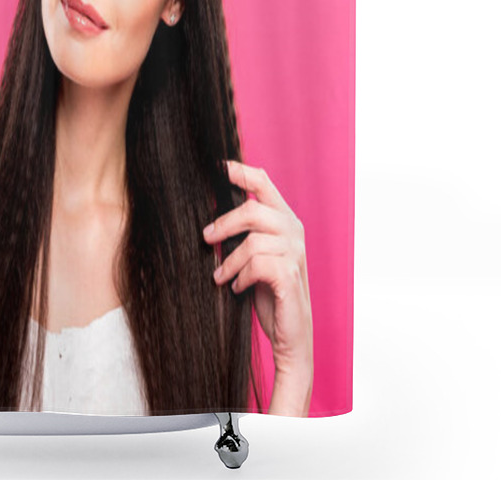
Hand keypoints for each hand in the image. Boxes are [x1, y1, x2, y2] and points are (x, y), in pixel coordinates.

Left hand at [203, 160, 312, 382]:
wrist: (290, 334)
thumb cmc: (267, 291)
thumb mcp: (252, 255)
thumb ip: (241, 231)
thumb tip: (208, 215)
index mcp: (284, 219)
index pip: (263, 182)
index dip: (239, 170)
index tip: (217, 165)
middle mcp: (293, 230)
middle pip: (252, 209)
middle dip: (224, 224)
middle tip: (206, 238)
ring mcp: (295, 252)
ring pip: (251, 241)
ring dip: (229, 261)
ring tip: (220, 276)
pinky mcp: (290, 275)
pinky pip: (256, 265)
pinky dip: (240, 277)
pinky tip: (237, 288)